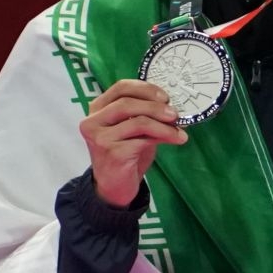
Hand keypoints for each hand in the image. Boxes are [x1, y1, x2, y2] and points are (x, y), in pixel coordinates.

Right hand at [80, 79, 186, 206]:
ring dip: (164, 125)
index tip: (165, 97)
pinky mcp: (112, 152)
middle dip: (156, 107)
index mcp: (98, 108)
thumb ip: (144, 114)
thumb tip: (172, 105)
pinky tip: (175, 140)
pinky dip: (163, 137)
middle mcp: (93, 120)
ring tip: (179, 130)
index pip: (121, 88)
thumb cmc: (126, 153)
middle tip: (175, 114)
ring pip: (138, 121)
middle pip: (127, 103)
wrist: (115, 185)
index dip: (145, 89)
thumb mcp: (134, 129)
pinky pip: (143, 139)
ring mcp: (100, 137)